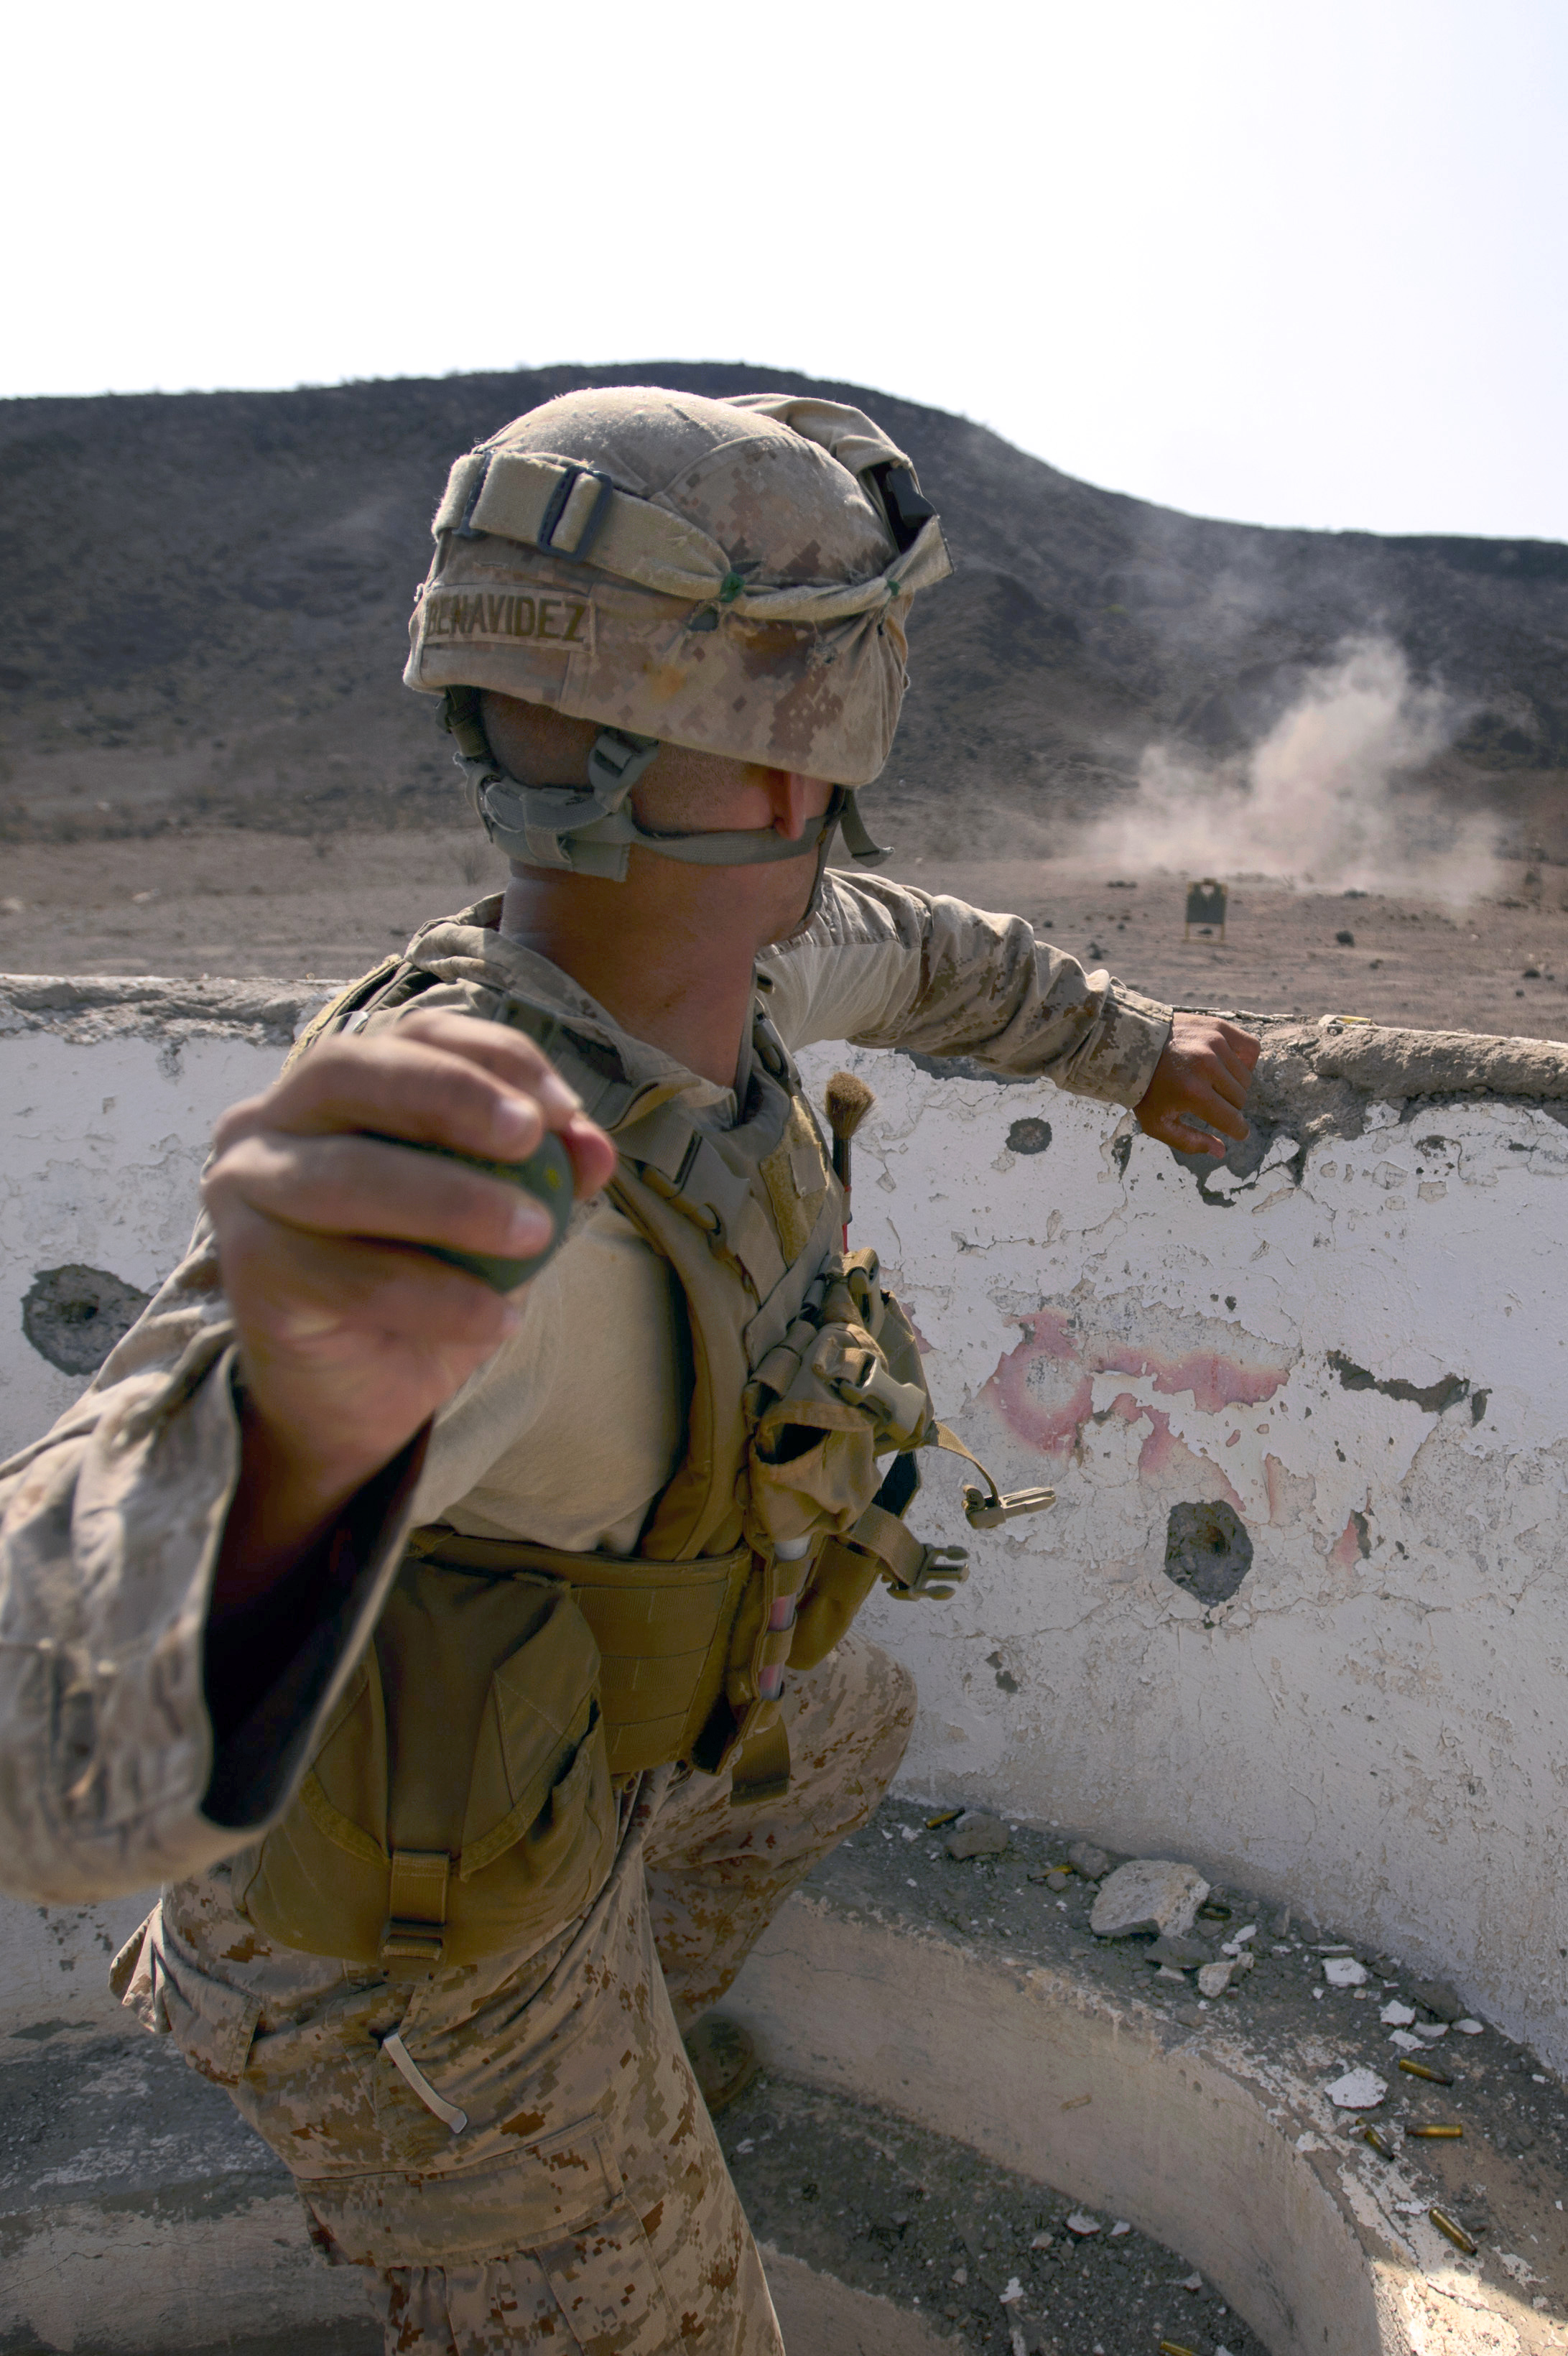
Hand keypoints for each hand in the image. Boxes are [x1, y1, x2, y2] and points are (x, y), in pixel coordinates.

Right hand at [202, 1010, 615, 1591]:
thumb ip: (543, 1175)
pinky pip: (349, 1274)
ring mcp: (242, 1189)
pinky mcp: (246, 1266)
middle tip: (532, 1139)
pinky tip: (497, 1318)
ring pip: (346, 1175)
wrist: (359, 1393)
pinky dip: (435, 1295)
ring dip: (453, 1202)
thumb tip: (594, 1147)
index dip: (490, 1056)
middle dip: (450, 1096)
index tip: (562, 1111)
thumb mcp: (498, 1221)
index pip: (410, 1035)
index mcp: (334, 1087)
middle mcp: (268, 1120)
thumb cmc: (426, 1281)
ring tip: (535, 1236)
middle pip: (350, 1072)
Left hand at [1134, 1014, 1260, 1159]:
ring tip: (1212, 1081)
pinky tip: (1227, 1064)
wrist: (1131, 1045)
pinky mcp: (1218, 1026)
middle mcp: (1207, 1066)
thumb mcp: (1157, 1123)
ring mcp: (1214, 1043)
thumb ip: (1189, 1141)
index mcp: (1193, 1093)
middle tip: (1209, 1100)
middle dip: (1229, 1106)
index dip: (1237, 1130)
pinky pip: (1250, 1048)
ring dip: (1234, 1084)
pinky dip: (1245, 1059)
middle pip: (1240, 1099)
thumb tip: (1221, 1152)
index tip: (1236, 1130)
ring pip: (1246, 1077)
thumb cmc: (1144, 1089)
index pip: (1233, 1120)